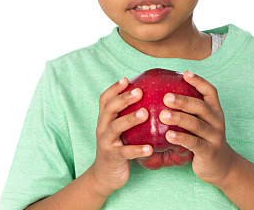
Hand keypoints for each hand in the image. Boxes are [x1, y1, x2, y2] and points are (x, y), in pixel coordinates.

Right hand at [90, 77, 152, 196]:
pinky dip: (137, 149)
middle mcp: (102, 127)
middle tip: (140, 91)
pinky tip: (150, 148)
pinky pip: (125, 152)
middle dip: (124, 98)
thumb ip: (127, 116)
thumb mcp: (119, 130)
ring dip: (130, 119)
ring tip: (145, 113)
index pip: (105, 99)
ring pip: (116, 127)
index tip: (127, 79)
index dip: (114, 88)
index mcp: (104, 119)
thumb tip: (151, 99)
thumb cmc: (118, 148)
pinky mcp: (112, 157)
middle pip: (109, 108)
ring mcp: (106, 142)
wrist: (104, 175)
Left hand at [158, 70, 238, 185]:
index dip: (199, 81)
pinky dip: (181, 138)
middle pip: (201, 107)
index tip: (185, 73)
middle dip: (183, 101)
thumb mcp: (201, 122)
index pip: (210, 91)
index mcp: (215, 111)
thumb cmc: (203, 138)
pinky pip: (194, 143)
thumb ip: (188, 110)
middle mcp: (217, 121)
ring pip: (197, 125)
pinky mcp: (209, 151)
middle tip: (166, 97)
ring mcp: (214, 137)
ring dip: (179, 119)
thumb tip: (160, 93)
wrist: (221, 165)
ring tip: (163, 115)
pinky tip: (168, 136)